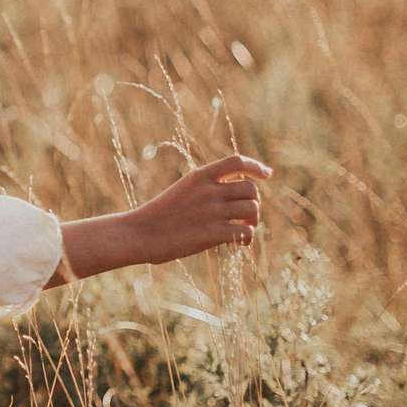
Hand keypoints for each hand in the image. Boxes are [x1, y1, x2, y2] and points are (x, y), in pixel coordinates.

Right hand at [128, 153, 272, 265]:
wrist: (139, 234)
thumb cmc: (158, 216)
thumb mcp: (181, 191)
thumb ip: (205, 189)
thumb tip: (234, 197)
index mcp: (199, 176)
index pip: (236, 161)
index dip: (256, 166)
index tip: (267, 174)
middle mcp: (209, 190)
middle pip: (250, 189)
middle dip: (253, 202)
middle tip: (244, 216)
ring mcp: (212, 212)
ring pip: (252, 209)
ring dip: (252, 221)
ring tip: (241, 229)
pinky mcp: (213, 233)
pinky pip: (246, 232)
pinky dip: (247, 238)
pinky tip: (238, 244)